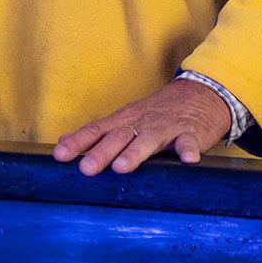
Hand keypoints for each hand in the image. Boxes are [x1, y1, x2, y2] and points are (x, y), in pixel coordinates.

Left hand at [52, 78, 231, 175]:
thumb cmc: (158, 113)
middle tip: (86, 168)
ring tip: (123, 167)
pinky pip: (189, 142)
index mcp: (124, 120)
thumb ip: (98, 133)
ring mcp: (166, 127)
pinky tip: (187, 160)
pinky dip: (188, 150)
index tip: (60, 155)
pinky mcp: (191, 132)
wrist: (201, 93)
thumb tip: (63, 142)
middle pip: (119, 136)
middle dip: (101, 152)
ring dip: (135, 152)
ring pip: (149, 139)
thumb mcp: (126, 119)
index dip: (78, 142)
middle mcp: (142, 122)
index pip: (97, 130)